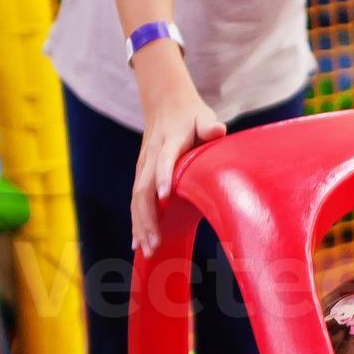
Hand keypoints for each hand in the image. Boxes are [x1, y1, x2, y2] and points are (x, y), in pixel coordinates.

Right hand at [132, 78, 226, 254]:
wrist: (164, 102)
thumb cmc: (191, 114)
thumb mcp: (203, 116)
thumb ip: (209, 125)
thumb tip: (217, 130)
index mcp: (169, 142)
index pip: (164, 161)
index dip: (164, 177)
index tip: (164, 198)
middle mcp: (152, 157)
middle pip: (144, 188)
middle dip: (148, 217)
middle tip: (155, 243)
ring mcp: (143, 166)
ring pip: (137, 199)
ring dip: (140, 225)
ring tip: (147, 250)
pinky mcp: (141, 174)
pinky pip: (135, 201)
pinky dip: (136, 222)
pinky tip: (137, 243)